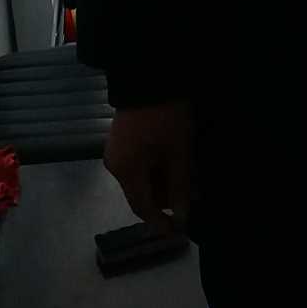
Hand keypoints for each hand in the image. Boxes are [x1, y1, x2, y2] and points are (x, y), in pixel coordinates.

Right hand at [104, 101, 194, 230]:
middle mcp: (115, 165)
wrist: (149, 77)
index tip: (178, 231)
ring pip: (141, 178)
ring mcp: (116, 152)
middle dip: (166, 198)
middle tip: (192, 195)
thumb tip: (181, 216)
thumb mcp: (178, 151)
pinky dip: (156, 168)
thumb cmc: (166, 116)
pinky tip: (175, 163)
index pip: (142, 207)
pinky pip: (138, 164)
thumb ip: (179, 185)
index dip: (160, 221)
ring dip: (163, 182)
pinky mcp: (121, 140)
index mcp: (126, 171)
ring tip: (188, 177)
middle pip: (141, 193)